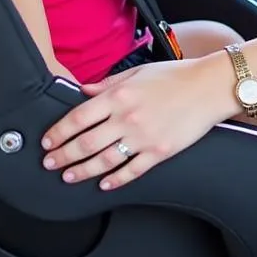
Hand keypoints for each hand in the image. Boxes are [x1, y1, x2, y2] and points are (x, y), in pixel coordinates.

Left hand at [41, 56, 234, 188]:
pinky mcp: (160, 152)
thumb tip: (83, 90)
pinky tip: (103, 184)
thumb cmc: (175, 75)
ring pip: (104, 160)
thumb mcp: (137, 72)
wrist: (209, 87)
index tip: (47, 140)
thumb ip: (107, 83)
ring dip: (82, 171)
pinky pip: (132, 171)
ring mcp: (143, 137)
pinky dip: (115, 180)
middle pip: (86, 143)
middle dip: (63, 155)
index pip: (78, 117)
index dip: (59, 132)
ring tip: (68, 176)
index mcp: (119, 95)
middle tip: (49, 163)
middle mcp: (127, 117)